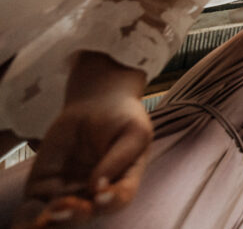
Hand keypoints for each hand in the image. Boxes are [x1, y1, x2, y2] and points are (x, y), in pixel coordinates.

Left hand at [14, 93, 151, 227]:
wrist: (96, 103)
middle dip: (76, 215)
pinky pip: (34, 207)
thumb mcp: (134, 132)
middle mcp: (95, 194)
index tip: (100, 195)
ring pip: (60, 216)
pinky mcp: (44, 186)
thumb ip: (120, 158)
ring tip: (50, 212)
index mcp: (122, 183)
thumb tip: (98, 186)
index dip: (111, 202)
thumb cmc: (122, 118)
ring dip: (56, 219)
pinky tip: (33, 218)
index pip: (119, 199)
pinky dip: (31, 217)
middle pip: (87, 214)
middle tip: (66, 205)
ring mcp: (69, 191)